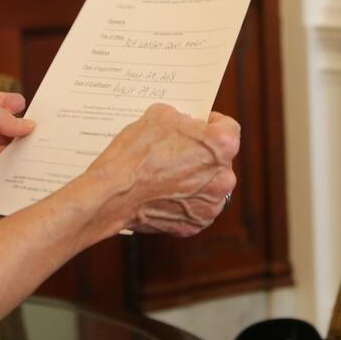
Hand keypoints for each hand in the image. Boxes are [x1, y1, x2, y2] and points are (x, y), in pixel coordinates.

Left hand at [0, 91, 34, 192]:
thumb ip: (1, 117)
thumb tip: (28, 126)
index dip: (13, 109)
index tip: (33, 110)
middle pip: (1, 134)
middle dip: (19, 133)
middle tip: (43, 133)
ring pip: (0, 156)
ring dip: (16, 153)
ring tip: (38, 150)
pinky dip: (7, 174)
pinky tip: (23, 168)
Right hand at [86, 105, 239, 236]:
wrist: (112, 194)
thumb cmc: (135, 154)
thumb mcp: (158, 115)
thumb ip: (180, 118)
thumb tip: (183, 125)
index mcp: (222, 146)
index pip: (228, 128)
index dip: (212, 123)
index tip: (200, 125)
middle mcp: (224, 178)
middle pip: (219, 159)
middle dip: (201, 154)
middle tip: (177, 150)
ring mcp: (211, 205)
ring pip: (209, 185)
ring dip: (195, 180)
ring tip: (167, 174)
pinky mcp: (195, 224)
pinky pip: (195, 207)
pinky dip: (183, 202)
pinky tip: (164, 193)